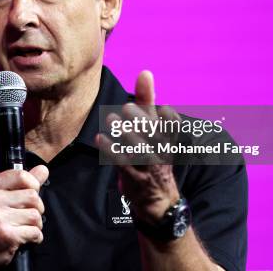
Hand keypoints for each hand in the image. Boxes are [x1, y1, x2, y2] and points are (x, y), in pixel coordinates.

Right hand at [0, 165, 48, 270]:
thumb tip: (42, 170)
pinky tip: (24, 238)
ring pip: (36, 215)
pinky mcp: (7, 235)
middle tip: (26, 215)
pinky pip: (35, 232)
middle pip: (32, 196)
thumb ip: (19, 183)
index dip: (33, 183)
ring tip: (23, 227)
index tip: (32, 191)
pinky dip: (35, 237)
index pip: (21, 175)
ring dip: (35, 224)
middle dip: (36, 208)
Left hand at [96, 71, 180, 225]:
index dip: (169, 120)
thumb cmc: (152, 152)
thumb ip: (147, 100)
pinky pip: (123, 163)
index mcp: (168, 137)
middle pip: (155, 135)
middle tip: (127, 107)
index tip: (163, 110)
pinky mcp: (135, 178)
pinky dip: (111, 150)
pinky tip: (100, 138)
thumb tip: (145, 72)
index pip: (173, 127)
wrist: (157, 199)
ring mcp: (149, 166)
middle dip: (142, 122)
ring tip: (112, 119)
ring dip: (126, 134)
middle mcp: (162, 152)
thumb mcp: (153, 128)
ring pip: (140, 149)